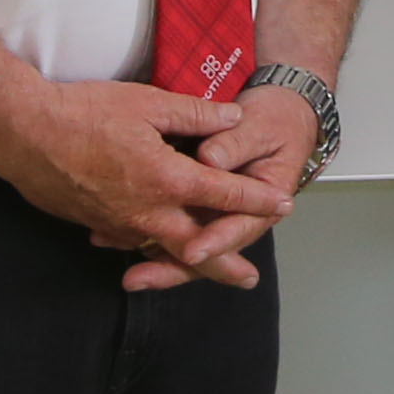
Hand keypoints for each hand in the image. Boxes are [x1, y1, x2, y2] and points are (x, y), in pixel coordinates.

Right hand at [0, 78, 297, 282]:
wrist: (23, 134)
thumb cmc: (83, 113)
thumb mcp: (147, 102)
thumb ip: (194, 114)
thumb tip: (231, 119)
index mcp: (167, 179)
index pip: (225, 193)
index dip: (257, 200)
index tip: (282, 206)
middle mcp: (147, 210)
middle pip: (198, 246)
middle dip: (226, 263)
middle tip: (249, 277)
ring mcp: (119, 223)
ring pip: (162, 251)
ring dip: (188, 264)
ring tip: (207, 273)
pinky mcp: (95, 224)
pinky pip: (130, 244)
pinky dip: (148, 252)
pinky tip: (151, 251)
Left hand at [127, 77, 328, 294]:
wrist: (279, 114)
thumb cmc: (273, 120)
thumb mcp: (260, 126)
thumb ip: (233, 143)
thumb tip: (210, 160)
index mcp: (266, 202)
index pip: (239, 227)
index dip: (216, 241)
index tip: (192, 251)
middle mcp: (239, 216)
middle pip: (208, 252)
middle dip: (173, 268)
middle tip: (140, 279)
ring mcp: (216, 214)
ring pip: (186, 245)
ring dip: (155, 261)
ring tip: (127, 275)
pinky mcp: (197, 206)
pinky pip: (172, 229)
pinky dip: (145, 238)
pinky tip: (114, 242)